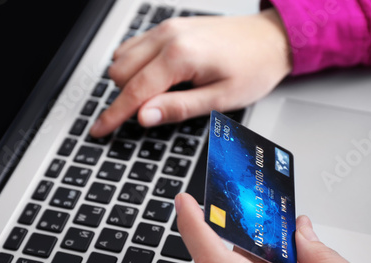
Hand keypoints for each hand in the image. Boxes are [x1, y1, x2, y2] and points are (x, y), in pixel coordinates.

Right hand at [90, 8, 290, 136]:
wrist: (271, 39)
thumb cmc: (253, 68)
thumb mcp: (220, 99)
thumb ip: (178, 108)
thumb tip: (144, 116)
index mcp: (180, 56)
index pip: (134, 91)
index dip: (114, 115)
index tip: (99, 129)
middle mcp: (168, 36)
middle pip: (120, 72)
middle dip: (124, 98)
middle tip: (143, 116)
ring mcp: (168, 27)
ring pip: (123, 56)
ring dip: (128, 80)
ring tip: (156, 96)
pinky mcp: (171, 26)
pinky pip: (136, 45)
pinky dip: (135, 64)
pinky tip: (157, 77)